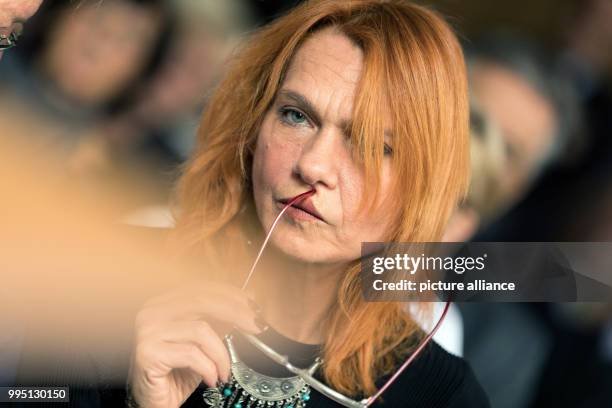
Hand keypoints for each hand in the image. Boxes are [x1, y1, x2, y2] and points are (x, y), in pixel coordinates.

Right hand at [127, 282, 264, 407]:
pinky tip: (212, 378)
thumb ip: (220, 320)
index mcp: (164, 302)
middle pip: (203, 301)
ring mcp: (147, 330)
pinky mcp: (147, 352)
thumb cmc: (176, 372)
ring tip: (225, 370)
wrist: (155, 401)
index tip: (253, 305)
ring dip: (221, 353)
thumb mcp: (204, 342)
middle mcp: (152, 311)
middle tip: (255, 327)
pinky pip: (191, 354)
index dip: (231, 294)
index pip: (202, 288)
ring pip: (201, 330)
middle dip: (236, 313)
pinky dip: (209, 367)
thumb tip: (248, 301)